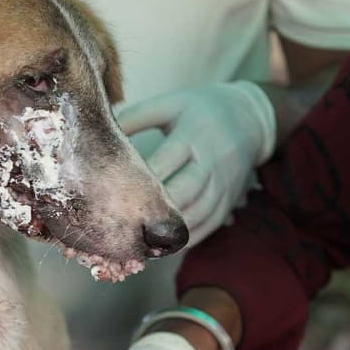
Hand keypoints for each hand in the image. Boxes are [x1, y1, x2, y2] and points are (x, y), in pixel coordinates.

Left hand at [117, 81, 275, 244]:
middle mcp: (211, 161)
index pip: (167, 161)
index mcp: (193, 135)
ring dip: (169, 231)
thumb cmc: (200, 110)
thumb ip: (137, 117)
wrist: (251, 119)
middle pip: (184, 192)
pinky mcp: (230, 200)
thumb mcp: (170, 104)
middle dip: (155, 210)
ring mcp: (223, 183)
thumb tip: (99, 135)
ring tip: (140, 241)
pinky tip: (165, 245)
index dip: (142, 179)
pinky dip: (187, 238)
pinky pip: (209, 225)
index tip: (115, 192)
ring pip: (197, 214)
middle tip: (125, 225)